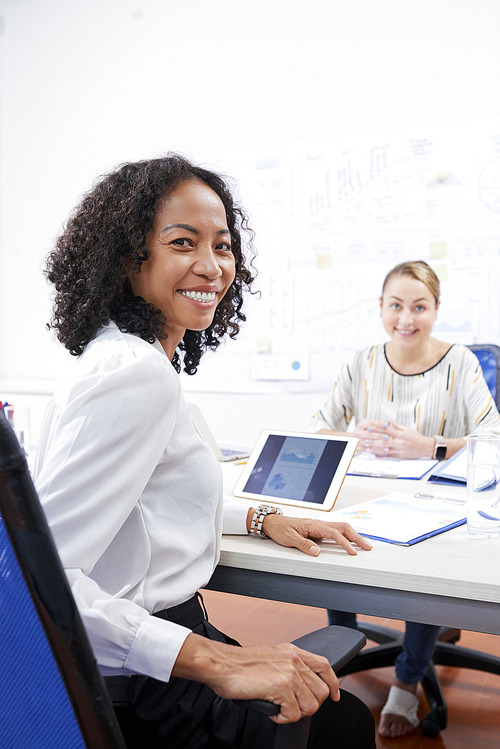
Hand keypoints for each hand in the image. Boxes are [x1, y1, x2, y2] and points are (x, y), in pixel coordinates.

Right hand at [173, 634, 338, 723]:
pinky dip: (282, 718)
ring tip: (279, 708)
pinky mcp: (280, 688)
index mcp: (293, 652)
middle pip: (321, 692)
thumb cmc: (240, 664)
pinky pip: (294, 715)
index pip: (325, 666)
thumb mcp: (272, 656)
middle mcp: (294, 660)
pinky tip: (272, 711)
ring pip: (311, 706)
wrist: (221, 664)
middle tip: (291, 706)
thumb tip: (300, 683)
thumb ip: (289, 665)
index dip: (333, 684)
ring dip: (295, 712)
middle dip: (309, 705)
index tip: (334, 696)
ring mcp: (289, 674)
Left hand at [261, 514, 371, 556]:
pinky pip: (335, 530)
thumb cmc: (280, 529)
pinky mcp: (318, 530)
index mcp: (313, 525)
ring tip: (363, 545)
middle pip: (343, 527)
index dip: (345, 543)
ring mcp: (319, 526)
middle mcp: (318, 523)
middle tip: (367, 547)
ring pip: (341, 527)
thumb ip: (303, 545)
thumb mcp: (288, 538)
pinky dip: (346, 535)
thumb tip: (317, 552)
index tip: (352, 552)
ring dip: (353, 535)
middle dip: (357, 537)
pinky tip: (350, 540)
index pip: (334, 533)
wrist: (273, 522)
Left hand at [354, 420, 433, 458]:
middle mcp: (399, 442)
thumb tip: (390, 420)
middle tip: (365, 438)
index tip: (369, 427)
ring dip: (375, 448)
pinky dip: (381, 455)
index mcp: (401, 434)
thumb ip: (398, 425)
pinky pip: (389, 456)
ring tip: (367, 447)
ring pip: (385, 449)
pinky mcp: (400, 455)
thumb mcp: (408, 429)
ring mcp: (399, 449)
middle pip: (384, 440)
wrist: (426, 447)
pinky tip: (375, 454)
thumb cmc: (417, 437)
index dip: (377, 428)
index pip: (387, 430)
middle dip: (374, 439)